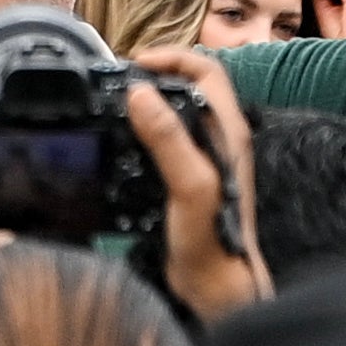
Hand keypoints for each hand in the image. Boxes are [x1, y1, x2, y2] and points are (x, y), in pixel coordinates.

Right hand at [123, 47, 270, 319]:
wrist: (216, 287)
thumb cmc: (212, 241)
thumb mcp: (190, 184)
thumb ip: (169, 138)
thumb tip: (140, 93)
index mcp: (227, 131)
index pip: (206, 70)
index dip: (172, 58)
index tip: (135, 63)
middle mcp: (220, 139)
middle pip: (191, 86)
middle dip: (157, 74)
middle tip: (121, 80)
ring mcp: (206, 159)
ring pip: (178, 112)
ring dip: (151, 101)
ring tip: (117, 104)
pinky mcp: (189, 179)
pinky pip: (167, 139)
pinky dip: (146, 129)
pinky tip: (124, 141)